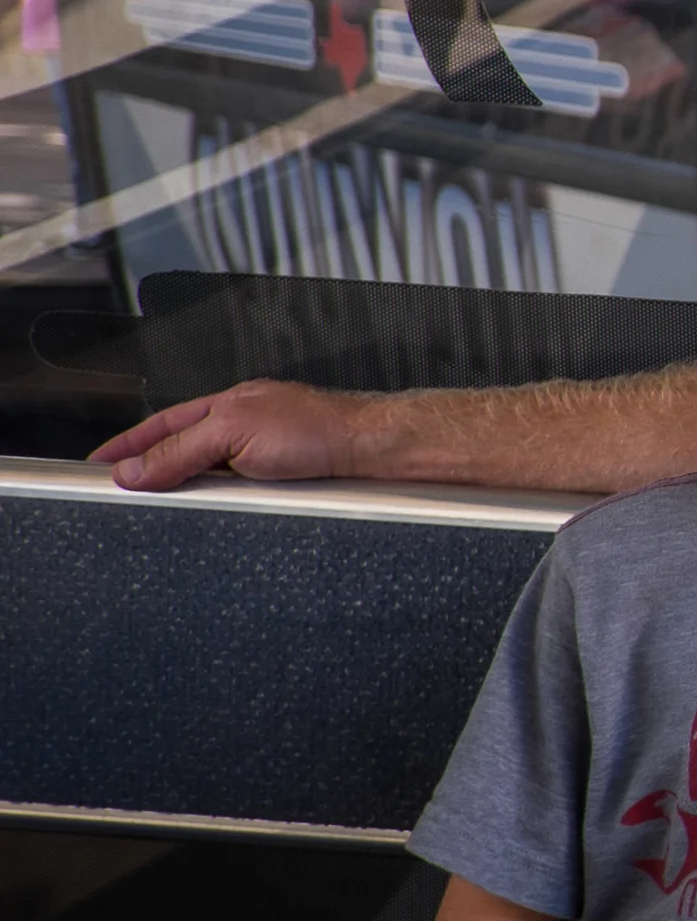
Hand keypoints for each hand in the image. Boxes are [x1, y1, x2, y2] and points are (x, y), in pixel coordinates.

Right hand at [89, 381, 360, 490]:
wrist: (373, 450)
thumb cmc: (321, 427)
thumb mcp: (234, 433)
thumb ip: (180, 451)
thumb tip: (134, 470)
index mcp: (225, 407)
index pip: (161, 428)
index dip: (127, 448)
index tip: (99, 467)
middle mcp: (243, 428)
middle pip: (182, 455)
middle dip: (156, 474)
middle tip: (127, 496)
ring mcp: (263, 455)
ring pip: (210, 479)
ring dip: (193, 493)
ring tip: (174, 508)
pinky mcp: (282, 481)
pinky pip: (239, 498)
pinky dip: (225, 507)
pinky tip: (224, 513)